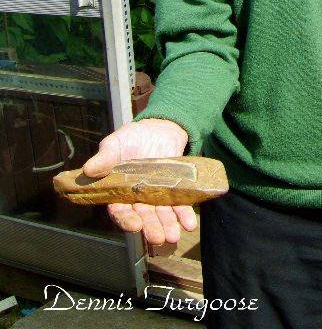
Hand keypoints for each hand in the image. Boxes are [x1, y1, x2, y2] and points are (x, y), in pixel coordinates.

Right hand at [82, 118, 196, 245]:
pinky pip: (180, 204)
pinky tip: (189, 224)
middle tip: (158, 238)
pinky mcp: (174, 189)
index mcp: (119, 192)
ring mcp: (157, 195)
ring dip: (168, 225)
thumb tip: (88, 170)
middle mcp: (138, 198)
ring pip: (162, 214)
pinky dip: (184, 214)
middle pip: (144, 217)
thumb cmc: (131, 138)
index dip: (127, 219)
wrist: (158, 128)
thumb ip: (104, 158)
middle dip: (151, 228)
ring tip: (173, 236)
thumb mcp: (115, 144)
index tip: (134, 225)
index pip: (121, 210)